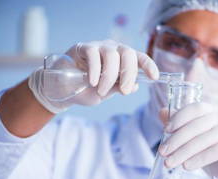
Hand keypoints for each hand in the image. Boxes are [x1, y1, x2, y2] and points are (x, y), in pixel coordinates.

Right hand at [29, 40, 158, 113]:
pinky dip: (96, 70)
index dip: (149, 65)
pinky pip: (94, 55)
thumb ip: (120, 88)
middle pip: (128, 54)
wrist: (63, 89)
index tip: (154, 77)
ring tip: (102, 91)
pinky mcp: (84, 47)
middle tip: (124, 91)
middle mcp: (114, 50)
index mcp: (123, 60)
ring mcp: (99, 47)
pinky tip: (93, 82)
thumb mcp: (107, 92)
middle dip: (129, 74)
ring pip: (112, 56)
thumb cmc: (87, 89)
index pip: (140, 58)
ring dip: (109, 77)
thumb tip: (135, 86)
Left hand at [158, 102, 217, 178]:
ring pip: (206, 138)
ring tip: (170, 163)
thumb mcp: (196, 143)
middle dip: (177, 139)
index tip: (165, 131)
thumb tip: (161, 112)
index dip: (179, 118)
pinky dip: (200, 158)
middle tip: (163, 152)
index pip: (195, 108)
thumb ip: (181, 128)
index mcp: (215, 112)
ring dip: (185, 151)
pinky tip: (187, 166)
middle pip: (198, 124)